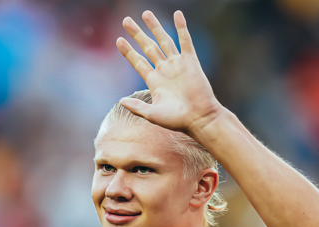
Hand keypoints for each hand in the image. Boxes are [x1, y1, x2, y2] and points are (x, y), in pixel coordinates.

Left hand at [116, 11, 223, 136]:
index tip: (119, 40)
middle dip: (137, 34)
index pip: (138, 62)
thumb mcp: (152, 114)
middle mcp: (165, 70)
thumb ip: (137, 106)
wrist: (199, 118)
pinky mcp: (191, 61)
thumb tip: (120, 101)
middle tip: (126, 20)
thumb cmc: (177, 120)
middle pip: (148, 47)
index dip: (128, 51)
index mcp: (154, 81)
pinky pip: (185, 41)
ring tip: (146, 14)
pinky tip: (177, 14)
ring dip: (155, 27)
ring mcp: (177, 64)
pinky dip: (182, 27)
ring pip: (164, 41)